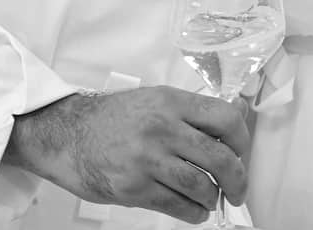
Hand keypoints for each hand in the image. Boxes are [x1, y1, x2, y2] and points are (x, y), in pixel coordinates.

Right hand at [6, 87, 249, 223]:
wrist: (70, 135)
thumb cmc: (113, 118)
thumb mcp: (155, 100)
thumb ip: (189, 113)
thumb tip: (228, 128)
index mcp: (171, 102)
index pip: (224, 119)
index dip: (242, 141)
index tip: (243, 154)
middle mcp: (163, 128)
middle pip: (219, 157)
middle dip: (237, 179)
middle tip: (238, 189)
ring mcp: (149, 159)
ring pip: (201, 185)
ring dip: (213, 199)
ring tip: (213, 201)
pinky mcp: (135, 187)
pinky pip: (177, 205)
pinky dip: (194, 213)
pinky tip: (195, 211)